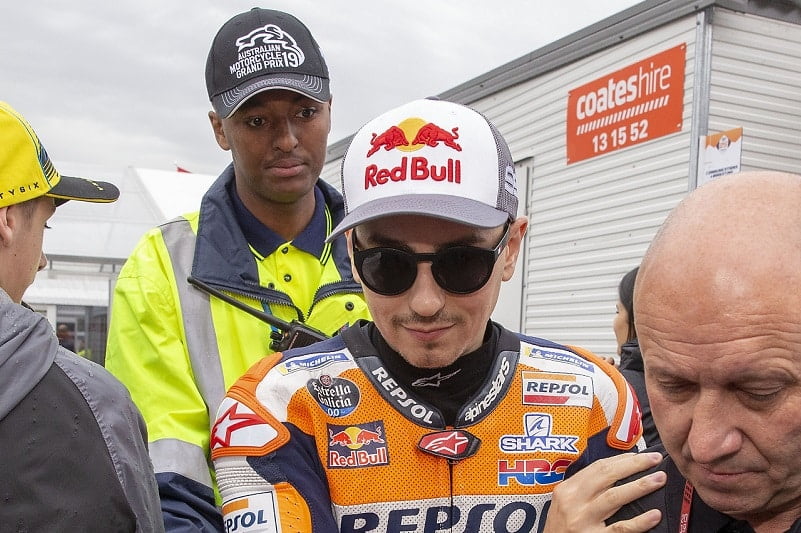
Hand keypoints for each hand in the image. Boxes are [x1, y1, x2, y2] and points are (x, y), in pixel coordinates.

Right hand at [542, 451, 665, 532]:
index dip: (622, 459)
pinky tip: (654, 515)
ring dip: (640, 486)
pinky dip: (639, 521)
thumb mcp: (565, 503)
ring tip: (659, 479)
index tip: (640, 455)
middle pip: (606, 476)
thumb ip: (584, 489)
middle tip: (654, 459)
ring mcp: (584, 521)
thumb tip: (616, 471)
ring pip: (614, 497)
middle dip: (634, 465)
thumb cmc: (562, 528)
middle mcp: (573, 502)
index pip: (597, 467)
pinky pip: (620, 528)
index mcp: (567, 489)